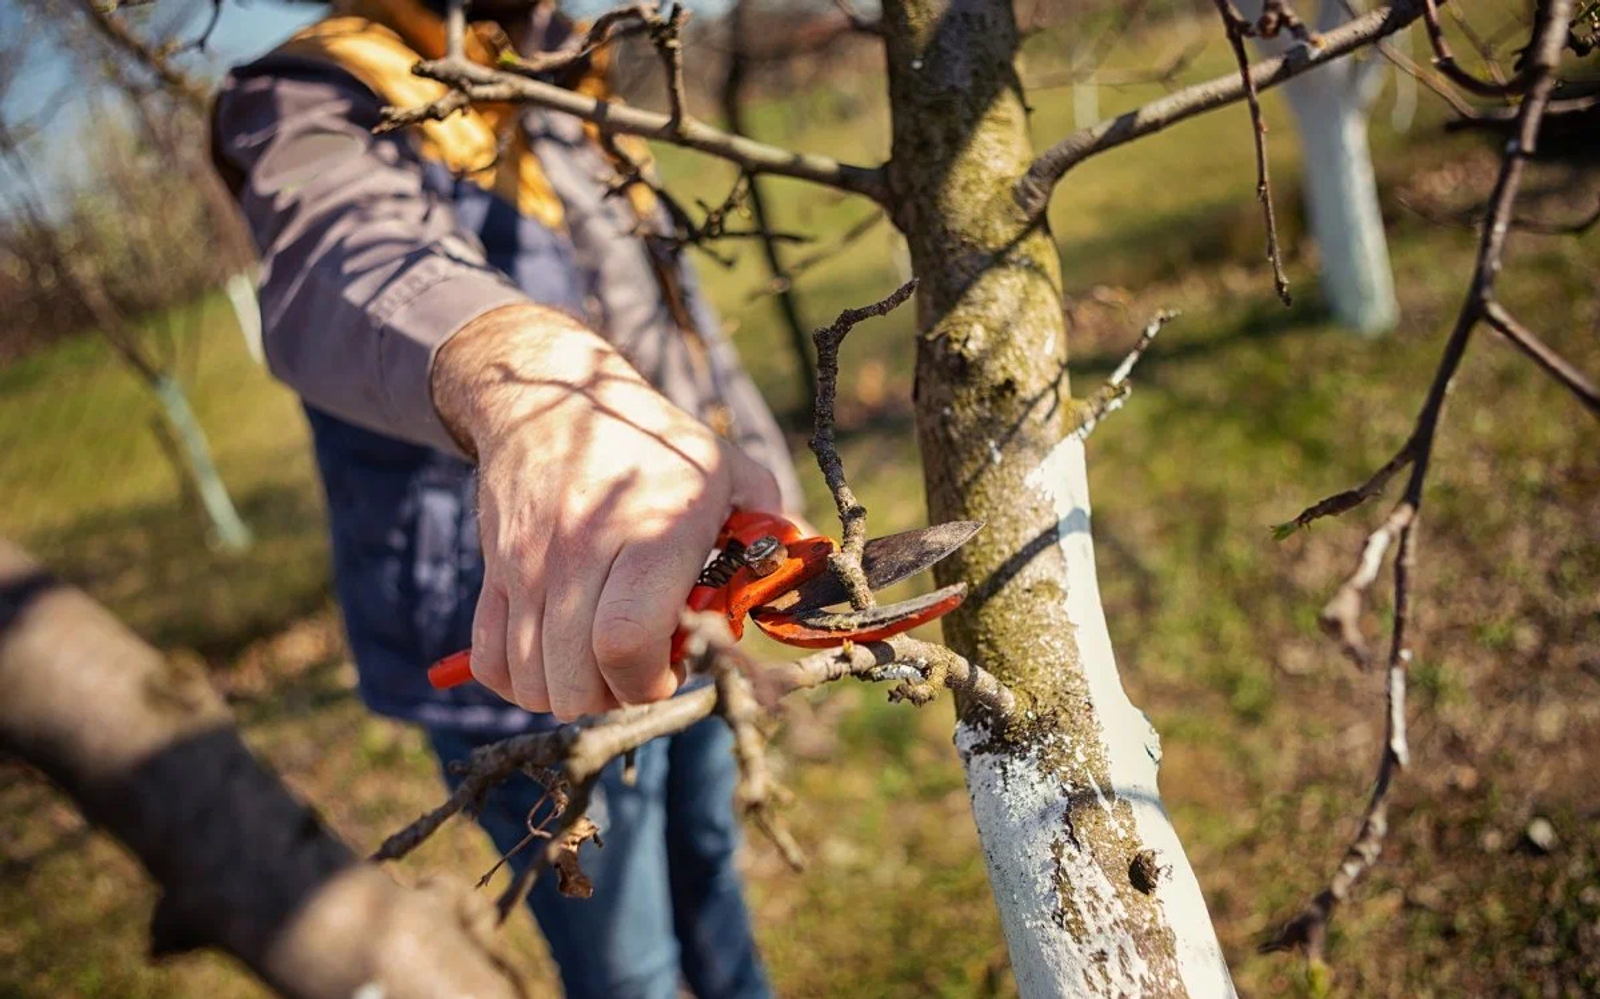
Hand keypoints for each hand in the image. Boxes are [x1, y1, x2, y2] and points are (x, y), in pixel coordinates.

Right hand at [432, 303, 781, 719]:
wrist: (549, 395)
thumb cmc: (651, 440)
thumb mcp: (724, 468)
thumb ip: (770, 522)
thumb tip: (804, 567)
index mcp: (652, 530)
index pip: (627, 642)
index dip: (648, 682)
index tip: (669, 670)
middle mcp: (582, 550)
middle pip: (576, 678)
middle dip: (614, 695)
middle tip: (637, 667)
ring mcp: (528, 564)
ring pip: (532, 680)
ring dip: (570, 691)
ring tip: (599, 660)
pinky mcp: (494, 571)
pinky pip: (490, 662)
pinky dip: (519, 680)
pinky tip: (554, 657)